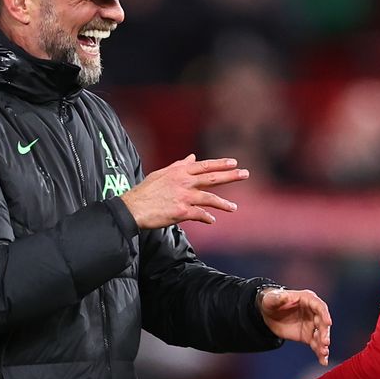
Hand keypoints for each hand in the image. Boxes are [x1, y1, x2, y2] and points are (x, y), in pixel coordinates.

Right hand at [120, 154, 248, 227]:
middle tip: (246, 173)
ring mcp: (184, 197)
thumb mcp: (162, 173)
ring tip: (234, 208)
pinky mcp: (182, 212)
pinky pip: (200, 215)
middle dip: (230, 175)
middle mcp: (184, 182)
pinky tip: (212, 220)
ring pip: (210, 198)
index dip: (220, 164)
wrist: (133, 208)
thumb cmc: (146, 191)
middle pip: (212, 178)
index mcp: (179, 172)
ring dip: (224, 203)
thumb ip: (179, 165)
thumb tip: (192, 157)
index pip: (204, 165)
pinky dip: (207, 218)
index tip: (234, 162)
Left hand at [259, 288, 331, 364]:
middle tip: (325, 342)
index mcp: (308, 299)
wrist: (268, 314)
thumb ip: (279, 298)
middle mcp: (313, 312)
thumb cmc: (272, 301)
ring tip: (324, 353)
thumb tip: (284, 296)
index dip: (324, 314)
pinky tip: (323, 361)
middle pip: (322, 322)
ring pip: (321, 335)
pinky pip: (316, 345)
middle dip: (324, 332)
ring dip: (323, 344)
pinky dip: (320, 353)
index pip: (320, 307)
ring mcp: (312, 325)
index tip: (328, 323)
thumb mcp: (272, 299)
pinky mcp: (308, 336)